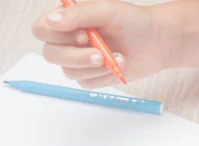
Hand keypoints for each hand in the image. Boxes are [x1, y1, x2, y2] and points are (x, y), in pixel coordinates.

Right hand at [32, 0, 165, 87]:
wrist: (156, 42)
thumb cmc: (133, 22)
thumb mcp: (107, 10)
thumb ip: (79, 14)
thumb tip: (52, 21)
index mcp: (67, 20)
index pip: (42, 29)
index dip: (56, 35)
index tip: (83, 35)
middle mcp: (68, 40)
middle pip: (51, 54)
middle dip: (76, 56)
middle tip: (100, 53)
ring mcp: (79, 60)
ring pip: (68, 71)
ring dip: (94, 67)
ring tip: (118, 56)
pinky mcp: (92, 77)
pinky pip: (86, 82)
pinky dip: (103, 75)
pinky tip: (118, 65)